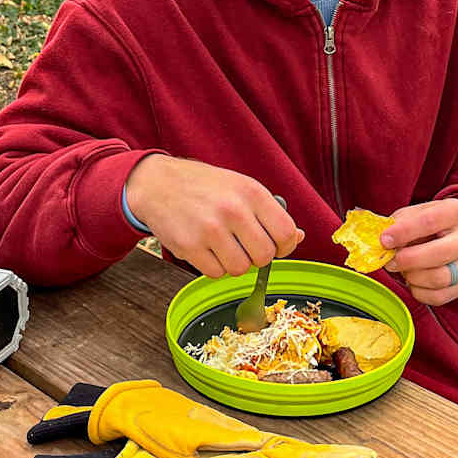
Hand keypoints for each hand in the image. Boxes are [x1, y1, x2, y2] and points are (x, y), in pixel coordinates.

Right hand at [124, 155, 302, 278]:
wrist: (158, 184)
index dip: (286, 246)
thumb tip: (298, 237)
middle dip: (258, 256)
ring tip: (222, 245)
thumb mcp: (241, 188)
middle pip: (265, 256)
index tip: (276, 245)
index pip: (286, 232)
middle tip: (245, 245)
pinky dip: (213, 266)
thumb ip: (270, 213)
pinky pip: (216, 273)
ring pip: (241, 269)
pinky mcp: (190, 246)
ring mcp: (210, 229)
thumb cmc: (205, 187)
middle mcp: (233, 210)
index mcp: (251, 192)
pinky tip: (206, 248)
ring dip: (234, 262)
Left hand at [379, 198, 457, 305]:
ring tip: (403, 271)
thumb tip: (383, 240)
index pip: (430, 221)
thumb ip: (399, 224)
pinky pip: (440, 296)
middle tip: (390, 261)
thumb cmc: (428, 225)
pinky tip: (412, 282)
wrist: (454, 236)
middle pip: (439, 253)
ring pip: (440, 278)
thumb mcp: (414, 214)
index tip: (384, 240)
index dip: (404, 232)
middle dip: (408, 260)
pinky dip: (419, 292)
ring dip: (413, 277)